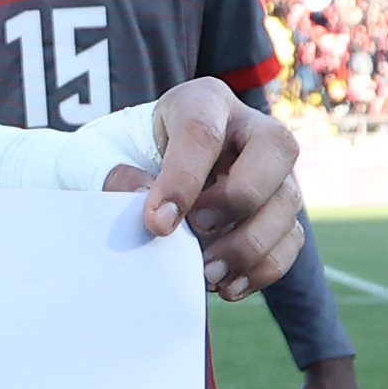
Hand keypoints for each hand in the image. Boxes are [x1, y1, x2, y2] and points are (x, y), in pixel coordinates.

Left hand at [111, 82, 304, 300]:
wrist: (137, 175)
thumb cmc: (120, 155)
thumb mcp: (97, 156)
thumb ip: (112, 175)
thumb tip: (143, 200)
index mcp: (202, 102)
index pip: (204, 132)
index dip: (183, 179)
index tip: (156, 223)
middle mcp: (247, 129)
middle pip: (277, 148)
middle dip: (239, 197)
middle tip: (196, 230)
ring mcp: (272, 169)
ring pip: (287, 200)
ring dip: (251, 244)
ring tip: (207, 274)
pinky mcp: (278, 209)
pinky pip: (290, 238)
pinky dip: (263, 268)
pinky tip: (227, 287)